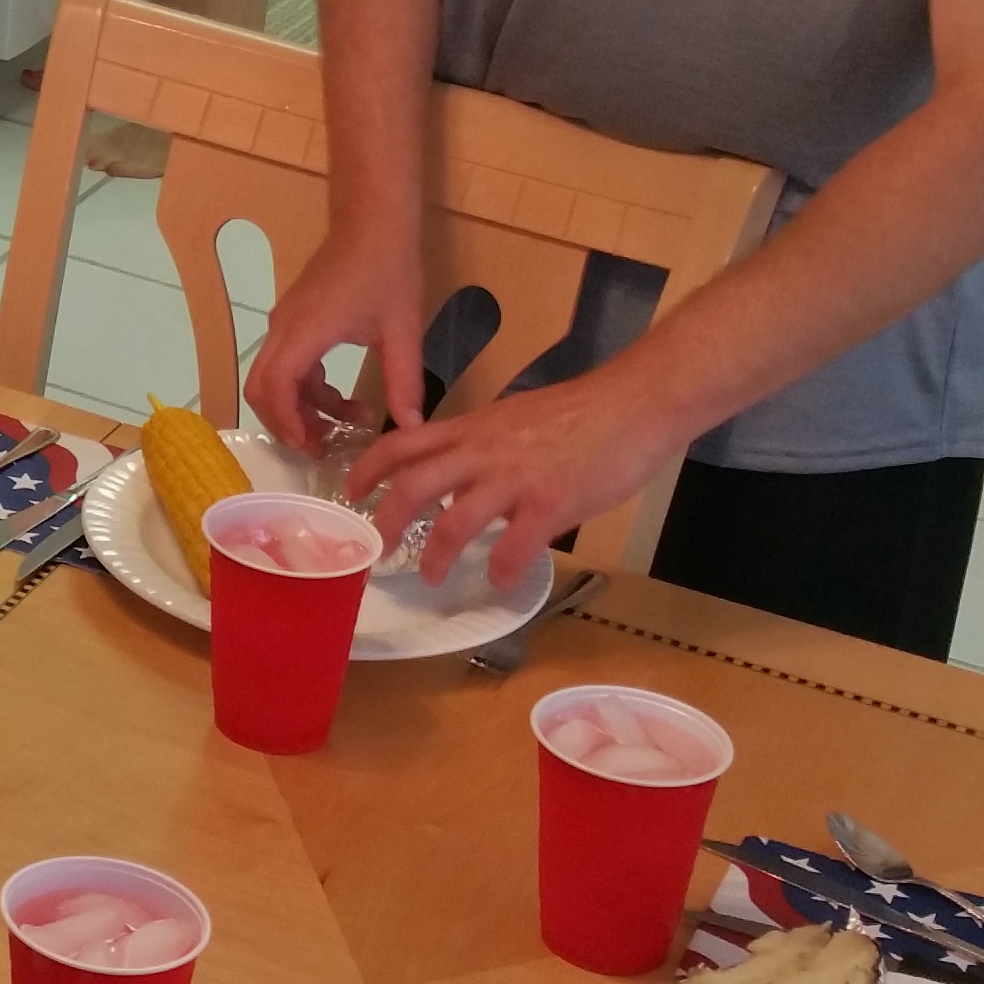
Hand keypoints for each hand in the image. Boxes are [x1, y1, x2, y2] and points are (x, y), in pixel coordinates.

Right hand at [241, 219, 425, 457]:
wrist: (373, 219)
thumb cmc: (388, 268)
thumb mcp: (403, 329)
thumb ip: (404, 381)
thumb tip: (412, 429)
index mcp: (306, 331)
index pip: (276, 386)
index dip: (289, 423)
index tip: (315, 448)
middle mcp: (284, 328)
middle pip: (261, 388)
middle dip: (286, 423)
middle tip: (323, 447)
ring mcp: (285, 322)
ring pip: (272, 378)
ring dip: (300, 407)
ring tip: (344, 424)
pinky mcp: (294, 319)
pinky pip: (286, 364)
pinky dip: (305, 388)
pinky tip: (342, 396)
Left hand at [341, 368, 692, 590]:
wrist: (633, 402)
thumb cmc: (581, 412)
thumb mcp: (515, 420)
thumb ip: (483, 445)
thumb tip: (463, 474)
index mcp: (473, 429)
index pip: (403, 443)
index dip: (368, 469)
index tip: (349, 492)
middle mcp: (484, 451)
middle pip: (413, 484)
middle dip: (387, 520)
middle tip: (377, 548)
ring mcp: (516, 477)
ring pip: (456, 520)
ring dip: (437, 555)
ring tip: (431, 576)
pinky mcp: (552, 502)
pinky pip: (516, 545)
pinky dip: (503, 568)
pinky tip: (502, 580)